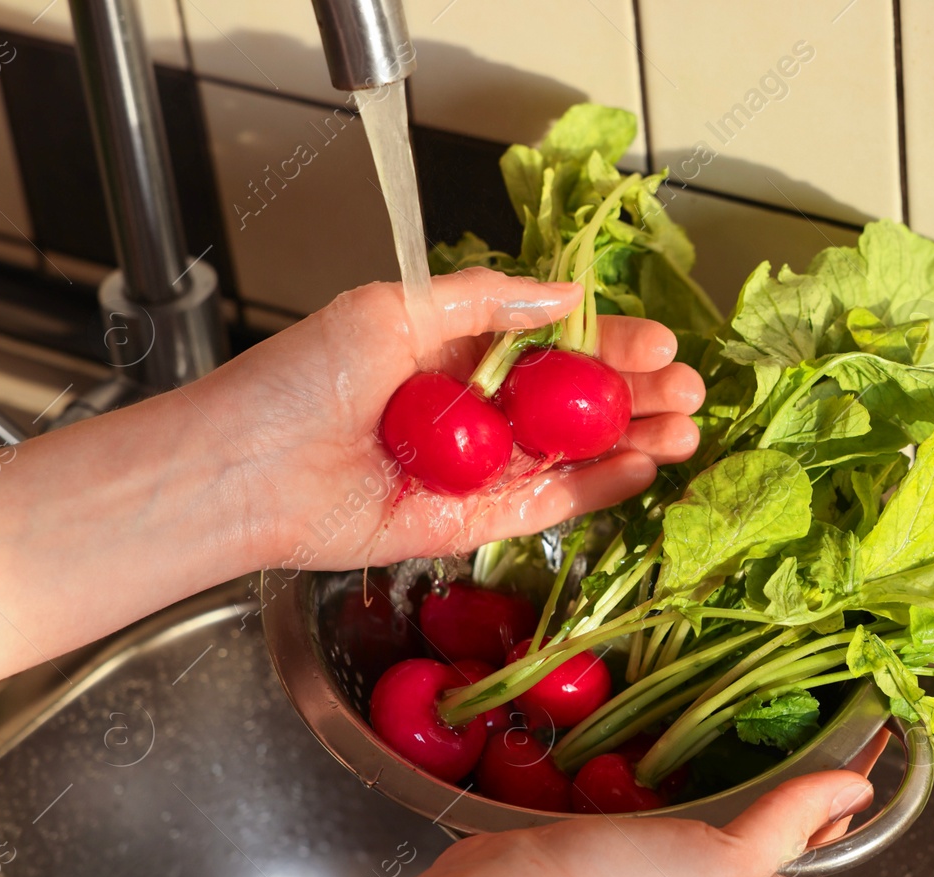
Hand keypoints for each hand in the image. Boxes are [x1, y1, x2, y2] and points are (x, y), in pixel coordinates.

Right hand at [101, 746, 883, 876]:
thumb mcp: (727, 863)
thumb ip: (793, 823)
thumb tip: (860, 788)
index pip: (826, 843)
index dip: (835, 782)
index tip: (851, 716)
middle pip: (777, 825)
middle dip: (780, 767)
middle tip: (784, 699)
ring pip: (726, 806)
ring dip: (726, 760)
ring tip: (734, 708)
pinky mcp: (630, 858)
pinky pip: (676, 801)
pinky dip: (677, 769)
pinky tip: (673, 739)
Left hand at [188, 269, 703, 570]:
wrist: (242, 472)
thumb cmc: (299, 380)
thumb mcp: (392, 308)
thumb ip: (484, 299)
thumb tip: (566, 294)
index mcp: (453, 350)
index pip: (552, 345)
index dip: (610, 344)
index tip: (660, 343)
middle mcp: (471, 412)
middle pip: (574, 405)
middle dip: (637, 396)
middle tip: (691, 392)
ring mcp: (474, 471)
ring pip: (571, 457)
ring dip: (631, 442)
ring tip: (686, 432)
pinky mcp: (469, 525)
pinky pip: (545, 508)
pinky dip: (595, 491)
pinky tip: (640, 469)